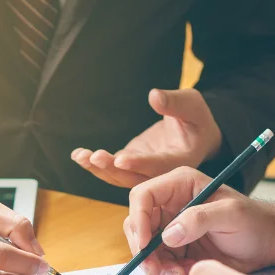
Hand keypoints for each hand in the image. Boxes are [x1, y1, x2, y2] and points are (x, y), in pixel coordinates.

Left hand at [71, 88, 222, 187]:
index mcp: (179, 160)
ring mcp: (143, 170)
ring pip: (119, 177)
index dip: (139, 163)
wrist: (193, 133)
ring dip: (98, 169)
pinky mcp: (131, 165)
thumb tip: (154, 96)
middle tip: (95, 156)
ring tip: (81, 156)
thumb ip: (175, 103)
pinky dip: (95, 164)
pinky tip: (79, 155)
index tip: (120, 158)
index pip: (158, 165)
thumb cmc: (196, 117)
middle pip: (134, 178)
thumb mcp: (192, 104)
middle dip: (112, 169)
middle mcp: (160, 172)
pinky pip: (112, 169)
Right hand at [123, 166, 274, 274]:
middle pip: (137, 224)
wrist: (268, 243)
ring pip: (145, 246)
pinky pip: (158, 261)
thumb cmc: (254, 221)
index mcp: (179, 185)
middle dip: (142, 249)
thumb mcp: (230, 215)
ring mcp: (171, 226)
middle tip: (153, 271)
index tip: (146, 245)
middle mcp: (169, 204)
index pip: (143, 197)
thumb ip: (199, 219)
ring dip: (155, 264)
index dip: (139, 220)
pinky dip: (166, 272)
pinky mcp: (175, 248)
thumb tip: (168, 235)